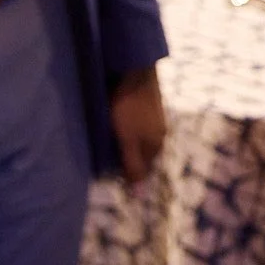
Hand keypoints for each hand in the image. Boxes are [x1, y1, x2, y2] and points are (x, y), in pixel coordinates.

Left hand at [109, 64, 166, 183]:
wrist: (136, 68)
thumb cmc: (129, 107)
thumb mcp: (128, 140)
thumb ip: (133, 166)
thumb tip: (139, 196)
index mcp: (157, 143)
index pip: (143, 169)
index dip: (126, 173)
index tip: (106, 172)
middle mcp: (160, 131)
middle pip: (142, 152)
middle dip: (126, 157)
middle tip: (104, 155)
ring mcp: (155, 115)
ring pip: (139, 136)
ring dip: (125, 140)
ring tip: (107, 138)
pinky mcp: (147, 102)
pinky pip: (136, 122)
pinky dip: (126, 125)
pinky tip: (115, 120)